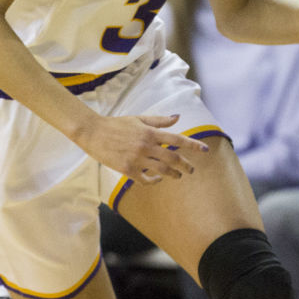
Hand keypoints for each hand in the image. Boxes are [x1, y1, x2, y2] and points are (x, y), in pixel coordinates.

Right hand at [76, 113, 210, 184]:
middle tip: (191, 170)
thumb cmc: (116, 124)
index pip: (177, 139)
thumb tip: (178, 117)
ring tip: (177, 176)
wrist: (92, 132)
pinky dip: (154, 181)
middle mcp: (145, 146)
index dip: (193, 145)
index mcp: (150, 132)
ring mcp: (136, 159)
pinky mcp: (126, 169)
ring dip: (173, 174)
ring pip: (162, 170)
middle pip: (173, 158)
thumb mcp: (138, 119)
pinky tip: (157, 179)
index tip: (205, 150)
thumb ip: (159, 121)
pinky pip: (145, 179)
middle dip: (185, 165)